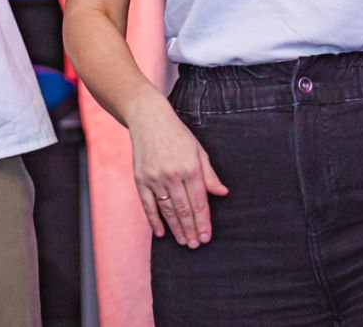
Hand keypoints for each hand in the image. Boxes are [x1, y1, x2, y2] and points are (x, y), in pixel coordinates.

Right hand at [127, 97, 227, 248]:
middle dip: (191, 229)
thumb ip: (209, 174)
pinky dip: (154, 220)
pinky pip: (148, 204)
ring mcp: (154, 178)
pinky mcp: (140, 178)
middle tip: (196, 245)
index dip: (203, 222)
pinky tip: (161, 233)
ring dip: (176, 228)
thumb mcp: (198, 150)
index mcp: (190, 168)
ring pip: (167, 210)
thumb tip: (222, 193)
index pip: (199, 202)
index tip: (206, 237)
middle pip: (184, 210)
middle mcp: (172, 175)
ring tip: (184, 242)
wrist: (148, 118)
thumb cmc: (177, 134)